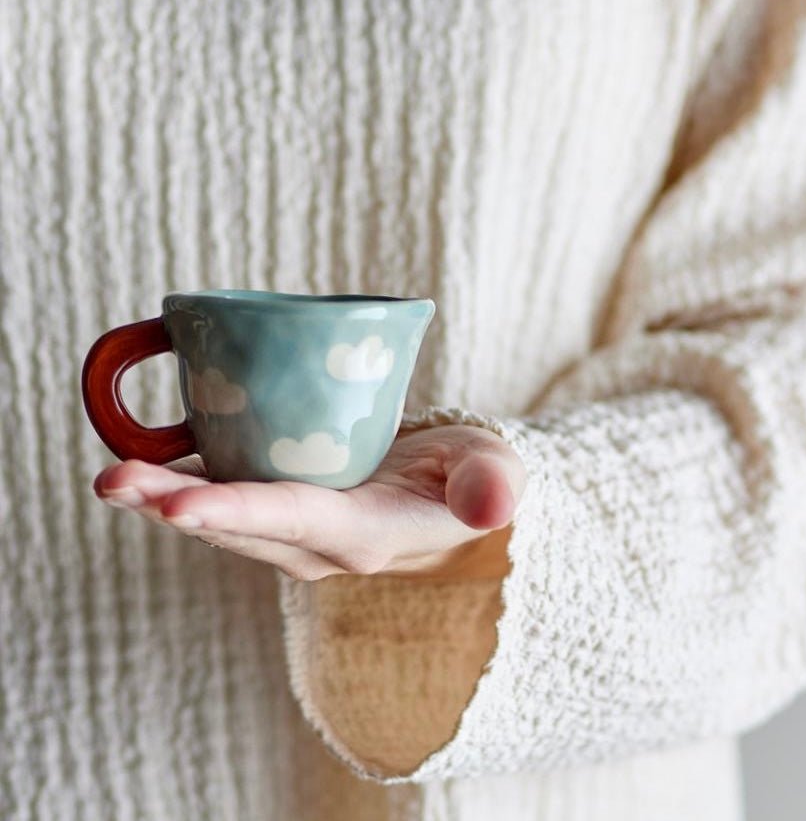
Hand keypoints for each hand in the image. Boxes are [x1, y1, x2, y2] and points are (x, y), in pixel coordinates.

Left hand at [92, 425, 526, 581]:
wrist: (449, 497)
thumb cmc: (471, 475)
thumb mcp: (493, 471)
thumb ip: (490, 486)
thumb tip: (495, 505)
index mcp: (366, 533)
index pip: (296, 520)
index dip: (238, 512)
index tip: (179, 506)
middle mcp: (319, 545)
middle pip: (239, 526)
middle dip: (173, 505)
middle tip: (112, 480)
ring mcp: (296, 534)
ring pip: (223, 518)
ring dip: (163, 498)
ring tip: (112, 474)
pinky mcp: (283, 512)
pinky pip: (228, 499)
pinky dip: (183, 482)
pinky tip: (144, 458)